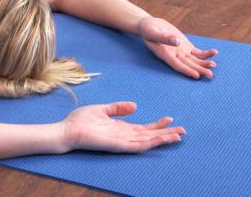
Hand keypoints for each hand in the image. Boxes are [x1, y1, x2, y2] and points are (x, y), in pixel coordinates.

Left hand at [60, 101, 184, 152]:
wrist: (67, 130)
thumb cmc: (81, 121)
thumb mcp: (102, 109)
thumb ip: (118, 108)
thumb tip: (135, 105)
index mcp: (121, 128)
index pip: (144, 128)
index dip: (157, 125)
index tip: (170, 119)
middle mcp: (124, 136)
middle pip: (149, 135)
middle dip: (165, 133)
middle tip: (183, 130)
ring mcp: (122, 141)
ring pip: (147, 141)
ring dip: (162, 139)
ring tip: (177, 136)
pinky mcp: (117, 145)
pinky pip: (136, 145)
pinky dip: (149, 143)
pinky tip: (159, 140)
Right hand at [137, 16, 217, 78]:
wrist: (150, 25)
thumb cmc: (148, 29)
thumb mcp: (152, 32)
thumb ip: (164, 37)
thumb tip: (177, 41)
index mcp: (165, 54)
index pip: (177, 65)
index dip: (186, 71)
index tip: (196, 76)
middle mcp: (174, 55)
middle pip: (189, 65)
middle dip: (199, 70)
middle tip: (210, 75)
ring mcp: (181, 51)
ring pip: (195, 60)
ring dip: (204, 63)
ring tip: (214, 64)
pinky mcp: (186, 46)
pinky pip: (197, 52)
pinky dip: (206, 54)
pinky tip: (214, 52)